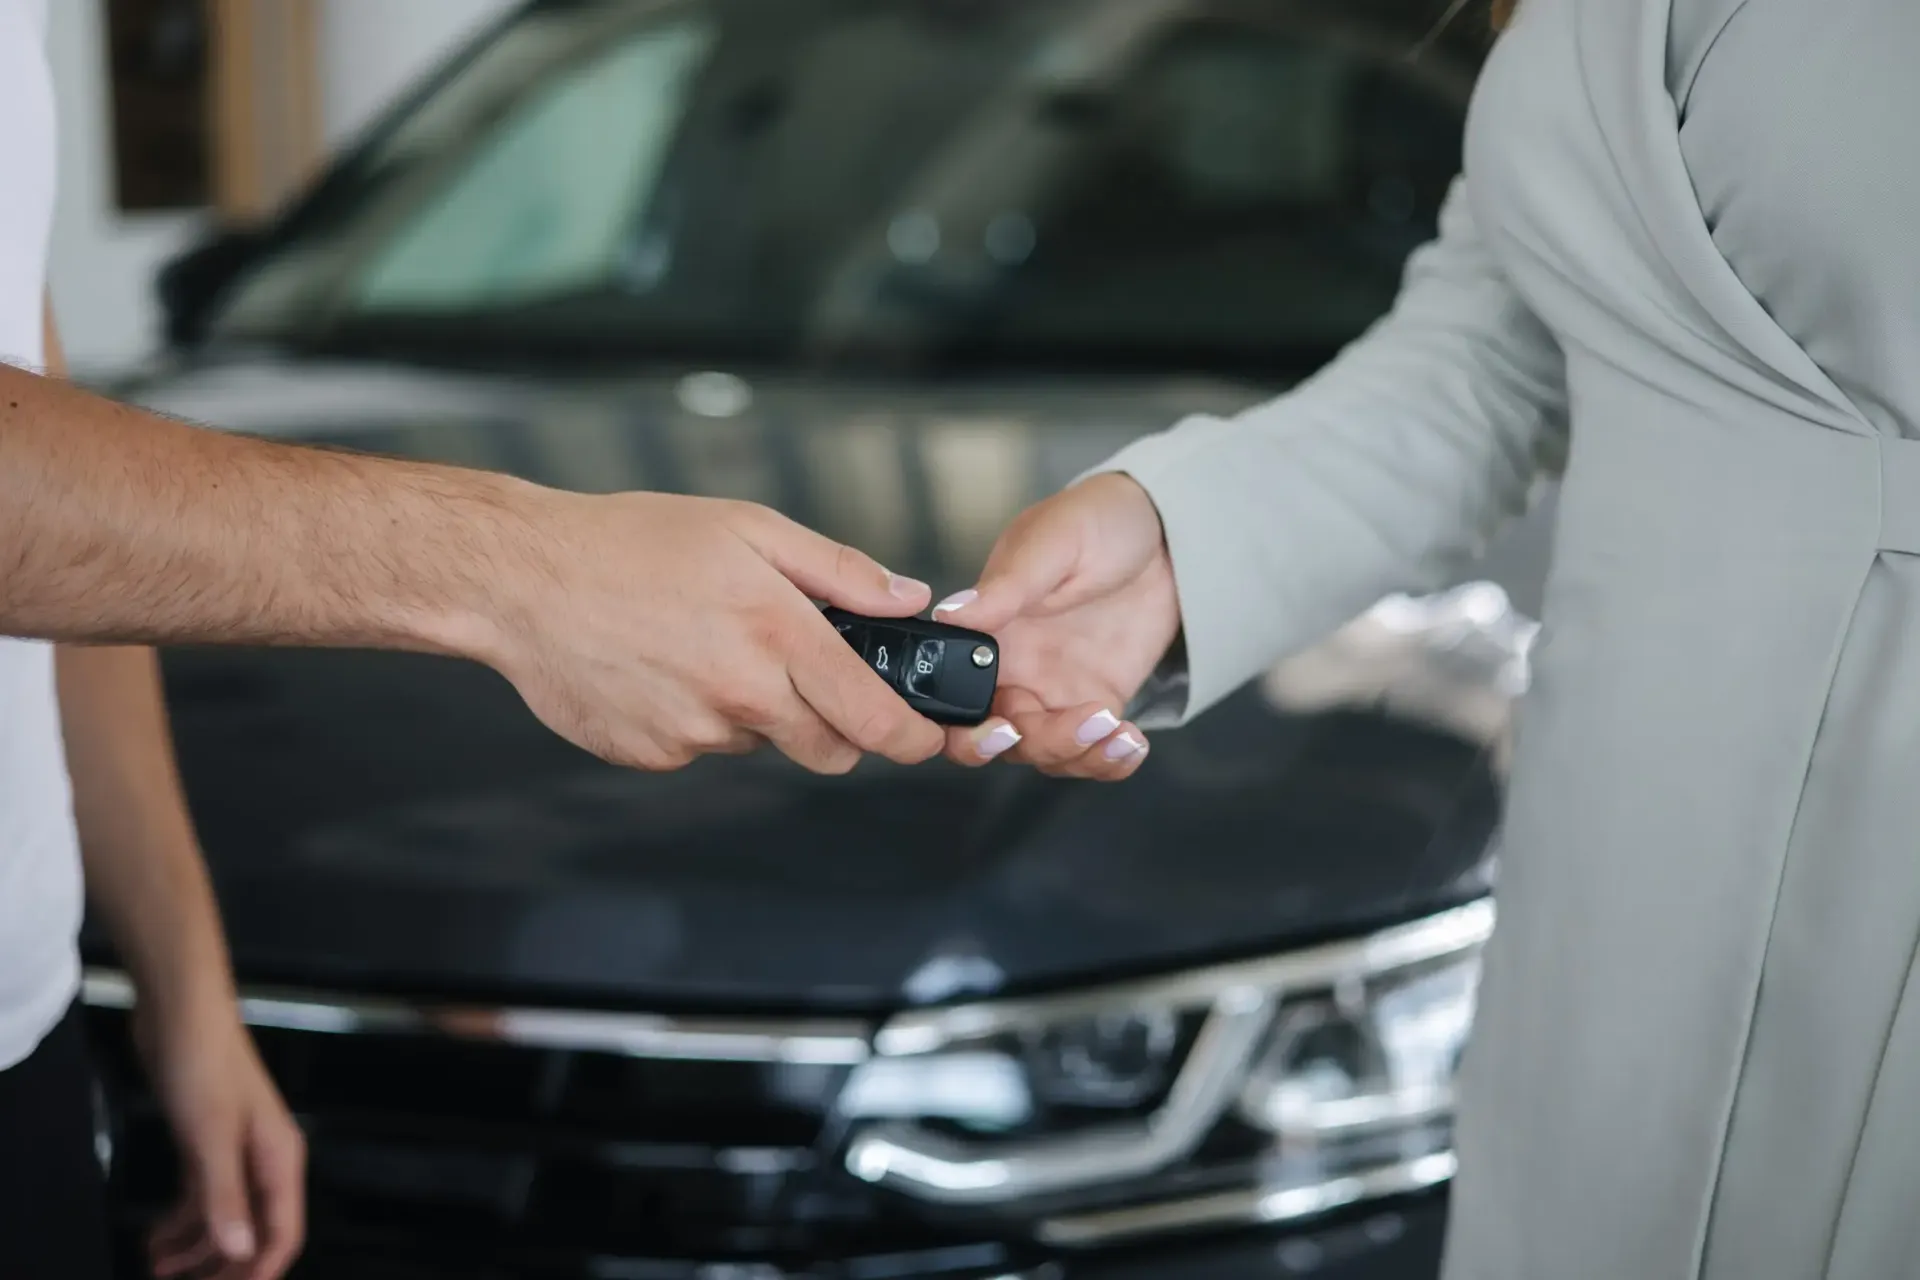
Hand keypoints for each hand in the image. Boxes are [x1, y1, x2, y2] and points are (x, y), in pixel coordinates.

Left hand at [137, 1004, 305, 1279]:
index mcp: (278, 1159)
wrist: (180, 1014)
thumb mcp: (210, 1138)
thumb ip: (225, 1197)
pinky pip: (201, 1196)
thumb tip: (240, 1250)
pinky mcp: (206, 1143)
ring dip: (195, 1248)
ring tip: (157, 1269)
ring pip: (224, 1217)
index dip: (259, 1271)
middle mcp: (263, 1160)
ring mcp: (235, 1152)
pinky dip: (181, 1221)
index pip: (282, 1232)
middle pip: (255, 1232)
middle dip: (225, 1266)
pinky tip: (155, 1237)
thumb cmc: (203, 1066)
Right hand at [483, 492, 945, 773]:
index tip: (927, 739)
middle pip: (830, 751)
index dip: (912, 737)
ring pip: (761, 743)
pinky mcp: (653, 755)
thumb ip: (839, 571)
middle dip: (838, 727)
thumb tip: (908, 598)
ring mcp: (695, 734)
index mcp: (777, 635)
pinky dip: (698, 717)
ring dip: (757, 712)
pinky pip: (702, 746)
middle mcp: (742, 696)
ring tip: (707, 647)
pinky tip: (663, 668)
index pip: (873, 718)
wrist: (522, 580)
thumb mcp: (749, 530)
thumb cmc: (633, 542)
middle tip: (809, 678)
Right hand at [933, 473, 1179, 778]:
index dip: (968, 729)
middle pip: (1002, 738)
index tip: (1005, 728)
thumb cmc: (1098, 520)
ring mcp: (1057, 690)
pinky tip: (1132, 744)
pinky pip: (1094, 750)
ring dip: (1080, 755)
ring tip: (1118, 731)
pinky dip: (1110, 761)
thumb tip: (948, 614)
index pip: (954, 699)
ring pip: (1047, 753)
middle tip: (1077, 729)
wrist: (1166, 531)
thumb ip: (1006, 585)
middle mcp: (1014, 670)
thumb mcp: (1052, 542)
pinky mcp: (1100, 700)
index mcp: (988, 633)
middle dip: (1037, 746)